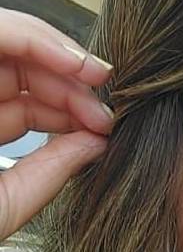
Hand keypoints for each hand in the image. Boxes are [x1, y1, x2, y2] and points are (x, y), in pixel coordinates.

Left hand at [0, 7, 114, 240]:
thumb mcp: (0, 207)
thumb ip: (48, 172)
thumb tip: (94, 145)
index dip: (46, 44)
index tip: (90, 71)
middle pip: (15, 59)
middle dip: (68, 82)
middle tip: (103, 115)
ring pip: (21, 82)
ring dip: (67, 101)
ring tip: (98, 129)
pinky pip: (16, 109)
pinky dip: (51, 118)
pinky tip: (79, 133)